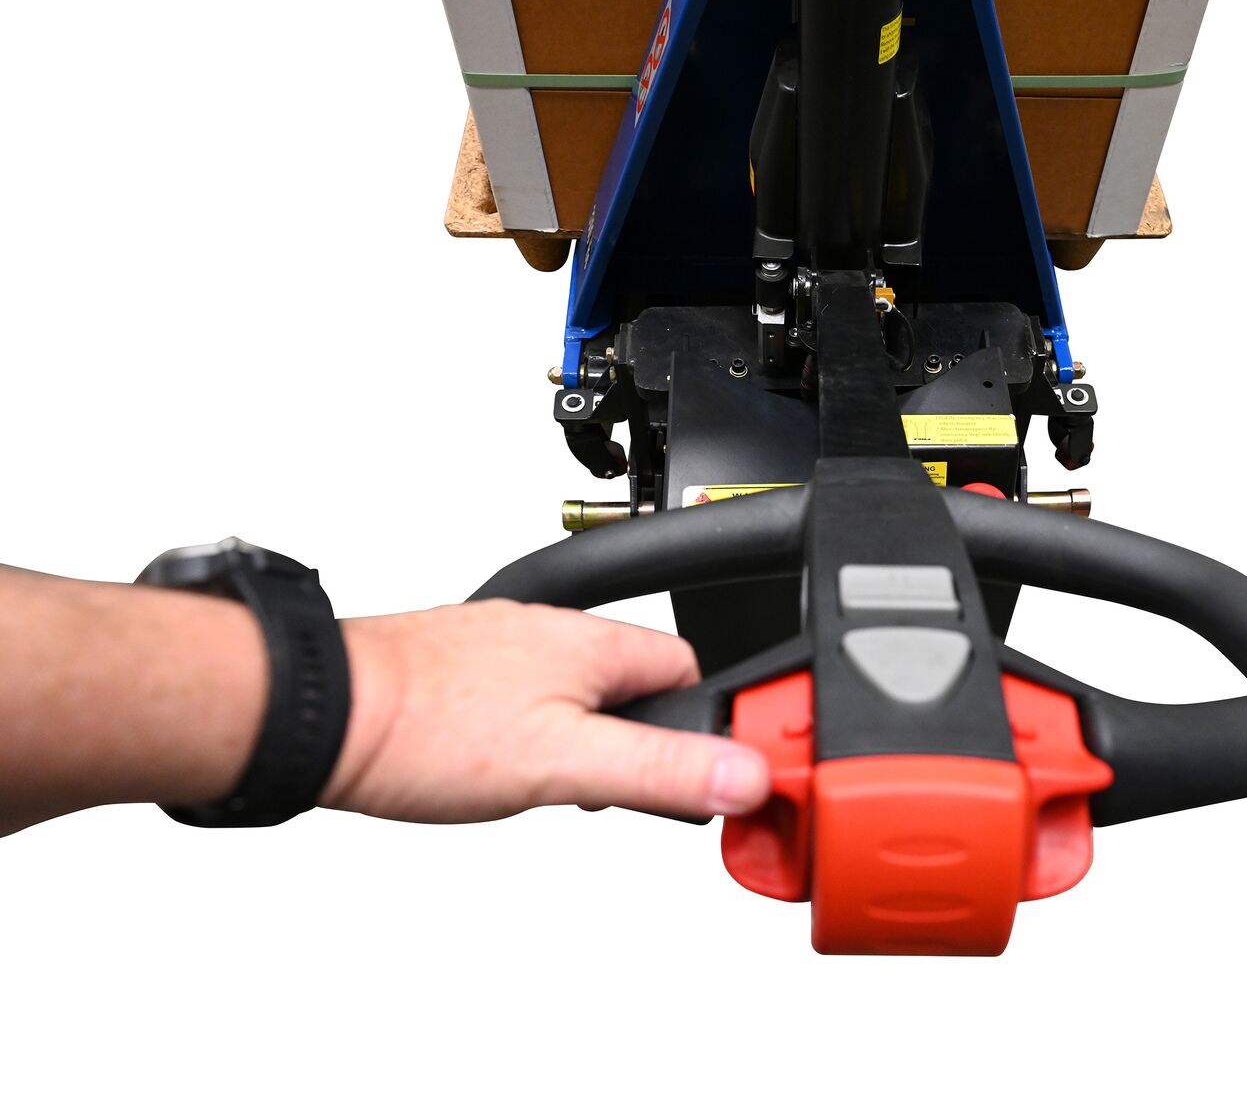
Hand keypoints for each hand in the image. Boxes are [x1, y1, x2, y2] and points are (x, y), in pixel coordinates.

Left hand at [324, 601, 771, 822]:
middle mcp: (550, 631)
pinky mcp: (461, 668)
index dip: (704, 723)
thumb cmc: (426, 728)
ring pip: (576, 693)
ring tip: (552, 789)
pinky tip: (499, 770)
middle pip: (633, 683)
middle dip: (639, 740)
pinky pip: (524, 699)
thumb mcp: (564, 763)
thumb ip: (659, 767)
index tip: (704, 772)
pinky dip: (530, 735)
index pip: (688, 666)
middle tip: (615, 794)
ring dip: (583, 740)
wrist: (322, 714)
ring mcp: (502, 647)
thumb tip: (746, 772)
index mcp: (591, 642)